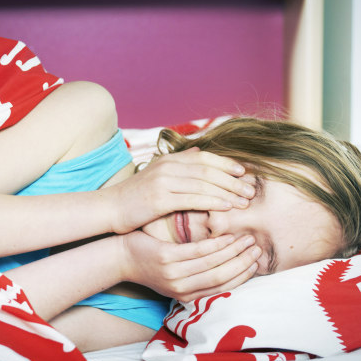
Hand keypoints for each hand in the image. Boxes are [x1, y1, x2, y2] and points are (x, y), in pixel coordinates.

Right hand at [105, 148, 255, 233]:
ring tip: (244, 202)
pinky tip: (226, 208)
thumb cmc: (136, 197)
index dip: (226, 163)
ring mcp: (163, 181)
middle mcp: (168, 166)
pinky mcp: (160, 198)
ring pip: (204, 184)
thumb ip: (179, 164)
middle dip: (232, 180)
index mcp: (169, 160)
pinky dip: (213, 202)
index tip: (244, 172)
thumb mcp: (158, 176)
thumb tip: (199, 152)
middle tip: (250, 190)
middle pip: (208, 170)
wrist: (110, 208)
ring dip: (227, 192)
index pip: (204, 157)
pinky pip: (193, 199)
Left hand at [117, 230, 260, 301]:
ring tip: (247, 238)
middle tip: (257, 248)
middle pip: (222, 277)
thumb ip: (199, 274)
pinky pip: (198, 251)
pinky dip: (216, 244)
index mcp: (187, 296)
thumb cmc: (151, 262)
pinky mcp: (167, 259)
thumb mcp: (176, 274)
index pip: (223, 288)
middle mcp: (182, 290)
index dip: (242, 275)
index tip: (256, 262)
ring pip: (213, 264)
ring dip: (234, 251)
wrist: (120, 257)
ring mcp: (174, 275)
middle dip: (243, 263)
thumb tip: (229, 265)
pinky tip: (226, 234)